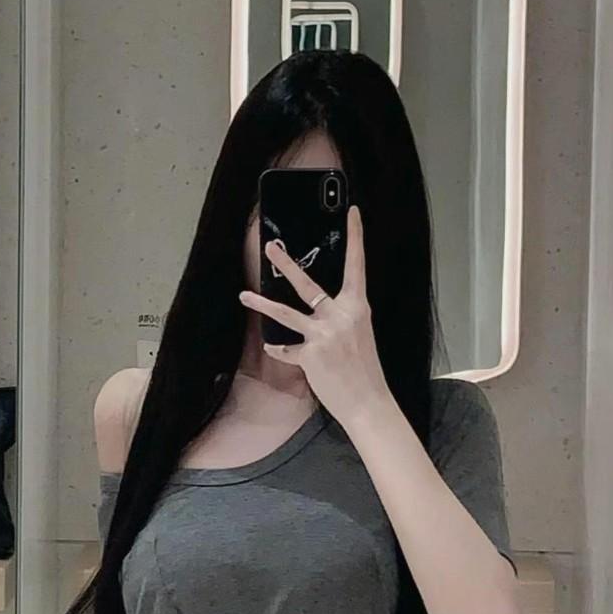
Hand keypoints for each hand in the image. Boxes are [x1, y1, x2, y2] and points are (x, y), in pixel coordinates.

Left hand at [238, 205, 391, 429]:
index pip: (357, 264)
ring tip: (244, 295)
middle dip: (285, 264)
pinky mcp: (309, 354)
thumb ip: (340, 317)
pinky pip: (285, 349)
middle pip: (307, 283)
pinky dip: (280, 350)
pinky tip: (276, 350)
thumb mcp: (358, 333)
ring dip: (261, 303)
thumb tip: (318, 308)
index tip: (352, 212)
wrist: (367, 401)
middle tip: (270, 247)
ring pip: (284, 313)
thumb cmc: (364, 368)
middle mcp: (341, 315)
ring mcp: (323, 333)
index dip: (356, 236)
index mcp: (358, 306)